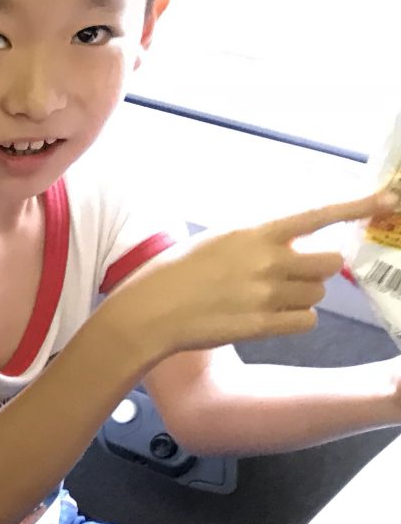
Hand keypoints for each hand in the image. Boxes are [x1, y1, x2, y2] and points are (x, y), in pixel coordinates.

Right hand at [109, 191, 397, 359]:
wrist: (147, 314)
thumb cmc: (171, 276)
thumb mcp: (214, 242)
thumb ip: (256, 242)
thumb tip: (289, 245)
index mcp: (253, 233)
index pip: (317, 215)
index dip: (358, 206)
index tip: (388, 199)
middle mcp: (266, 261)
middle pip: (328, 263)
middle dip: (317, 271)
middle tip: (292, 277)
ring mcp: (265, 294)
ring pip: (317, 295)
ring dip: (302, 298)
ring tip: (266, 300)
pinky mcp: (262, 325)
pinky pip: (306, 321)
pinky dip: (294, 321)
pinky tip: (267, 319)